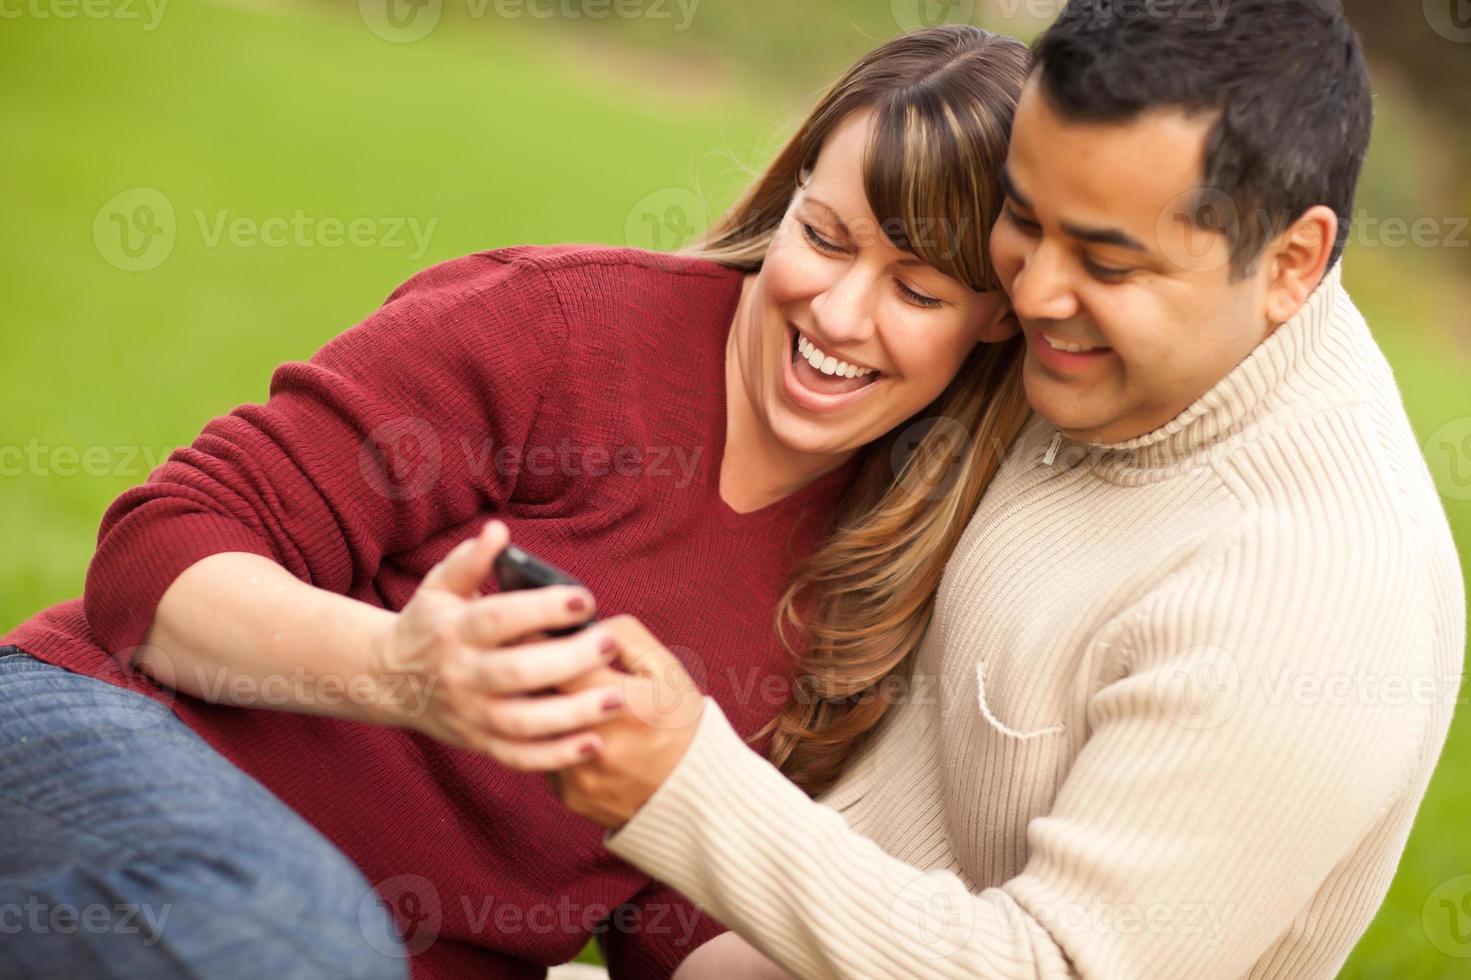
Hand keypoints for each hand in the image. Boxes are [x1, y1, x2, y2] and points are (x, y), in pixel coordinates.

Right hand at [368, 519, 628, 767]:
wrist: (390, 681)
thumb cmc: (430, 624)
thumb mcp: (440, 587)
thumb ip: (470, 561)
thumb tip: (498, 531)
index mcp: (455, 631)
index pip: (500, 618)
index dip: (543, 608)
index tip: (585, 600)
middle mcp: (462, 675)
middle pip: (517, 672)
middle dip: (569, 661)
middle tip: (610, 644)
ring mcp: (472, 714)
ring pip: (523, 723)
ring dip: (572, 715)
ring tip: (615, 700)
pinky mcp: (481, 743)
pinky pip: (519, 757)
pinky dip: (555, 756)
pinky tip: (594, 744)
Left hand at [546, 615, 706, 828]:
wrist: (695, 791)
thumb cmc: (680, 721)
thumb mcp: (667, 670)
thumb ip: (624, 637)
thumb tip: (579, 623)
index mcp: (628, 706)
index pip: (561, 664)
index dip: (538, 641)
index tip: (529, 627)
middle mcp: (600, 744)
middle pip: (539, 696)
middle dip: (530, 671)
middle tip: (528, 653)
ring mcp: (582, 775)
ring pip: (534, 728)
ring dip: (534, 705)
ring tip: (545, 689)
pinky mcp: (570, 794)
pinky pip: (544, 757)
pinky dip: (548, 739)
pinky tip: (567, 729)